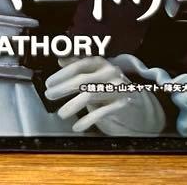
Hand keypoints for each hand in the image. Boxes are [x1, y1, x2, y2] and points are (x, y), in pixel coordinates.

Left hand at [44, 56, 165, 134]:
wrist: (137, 99)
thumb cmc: (109, 84)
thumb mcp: (95, 72)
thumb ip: (78, 65)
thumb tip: (60, 59)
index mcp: (100, 62)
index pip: (78, 66)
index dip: (62, 74)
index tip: (49, 83)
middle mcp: (109, 72)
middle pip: (82, 79)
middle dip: (63, 88)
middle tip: (49, 95)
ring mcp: (117, 87)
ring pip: (90, 95)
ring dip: (72, 105)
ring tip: (61, 114)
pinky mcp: (122, 103)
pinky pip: (102, 112)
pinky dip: (87, 120)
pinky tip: (77, 126)